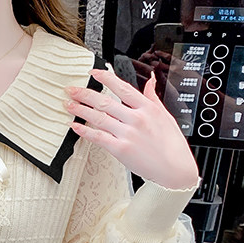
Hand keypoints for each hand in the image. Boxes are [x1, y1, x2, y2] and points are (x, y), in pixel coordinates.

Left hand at [65, 65, 198, 189]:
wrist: (175, 169)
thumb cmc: (172, 145)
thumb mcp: (166, 116)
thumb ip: (153, 98)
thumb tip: (150, 81)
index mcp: (147, 108)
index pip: (123, 88)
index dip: (105, 78)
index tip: (93, 73)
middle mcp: (136, 119)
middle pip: (105, 102)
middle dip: (85, 94)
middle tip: (72, 90)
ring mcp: (128, 134)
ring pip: (99, 117)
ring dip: (80, 110)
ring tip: (68, 104)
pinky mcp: (121, 149)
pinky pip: (98, 137)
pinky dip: (84, 131)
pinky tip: (75, 126)